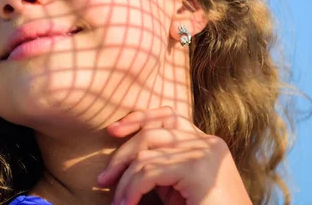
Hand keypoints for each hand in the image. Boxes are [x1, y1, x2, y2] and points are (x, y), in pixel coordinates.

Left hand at [96, 106, 251, 204]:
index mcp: (206, 142)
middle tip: (103, 179)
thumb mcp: (177, 186)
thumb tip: (121, 161)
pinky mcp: (197, 169)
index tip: (113, 131)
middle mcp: (207, 142)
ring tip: (118, 204)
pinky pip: (148, 172)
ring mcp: (204, 152)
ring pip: (145, 155)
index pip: (168, 116)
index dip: (138, 118)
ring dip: (124, 182)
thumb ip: (160, 166)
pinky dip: (131, 190)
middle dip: (121, 155)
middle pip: (151, 132)